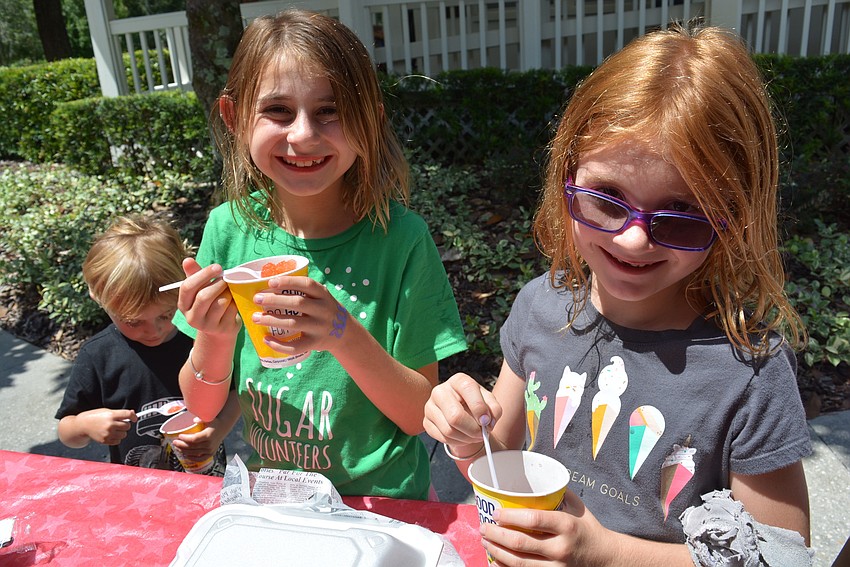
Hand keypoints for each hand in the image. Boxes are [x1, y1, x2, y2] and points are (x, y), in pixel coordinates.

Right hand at [77, 408, 133, 444]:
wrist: (82, 425)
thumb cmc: (94, 416)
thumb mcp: (106, 410)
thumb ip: (119, 413)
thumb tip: (132, 413)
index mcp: (111, 415)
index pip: (128, 415)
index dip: (133, 416)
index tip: (134, 418)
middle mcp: (110, 425)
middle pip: (127, 426)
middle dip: (125, 424)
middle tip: (119, 423)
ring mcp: (108, 434)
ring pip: (124, 434)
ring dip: (121, 432)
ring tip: (114, 429)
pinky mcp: (105, 441)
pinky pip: (118, 441)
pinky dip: (117, 438)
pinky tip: (111, 434)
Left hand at [171, 417, 220, 461]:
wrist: (223, 427)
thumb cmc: (214, 422)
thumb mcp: (209, 418)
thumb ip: (201, 419)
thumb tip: (194, 420)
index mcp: (208, 435)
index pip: (194, 439)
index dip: (185, 439)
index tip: (179, 436)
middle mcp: (209, 444)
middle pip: (192, 447)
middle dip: (181, 445)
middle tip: (175, 442)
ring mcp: (210, 450)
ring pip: (194, 453)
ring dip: (184, 451)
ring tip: (177, 448)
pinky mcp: (211, 453)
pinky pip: (200, 458)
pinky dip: (192, 458)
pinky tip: (186, 455)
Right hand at [177, 258, 240, 338]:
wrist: (220, 328)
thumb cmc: (209, 302)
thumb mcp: (200, 289)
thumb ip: (194, 274)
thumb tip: (187, 260)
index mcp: (183, 304)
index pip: (187, 287)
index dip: (203, 275)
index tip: (218, 267)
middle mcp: (192, 317)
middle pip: (204, 297)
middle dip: (218, 284)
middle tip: (227, 277)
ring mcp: (208, 326)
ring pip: (220, 303)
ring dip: (229, 292)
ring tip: (232, 287)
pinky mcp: (223, 329)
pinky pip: (232, 310)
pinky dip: (236, 301)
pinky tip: (236, 298)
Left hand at [251, 275, 351, 354]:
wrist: (345, 333)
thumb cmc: (324, 310)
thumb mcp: (321, 297)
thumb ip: (304, 292)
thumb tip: (269, 286)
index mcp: (323, 295)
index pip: (307, 284)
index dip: (288, 282)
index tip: (271, 282)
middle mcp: (323, 310)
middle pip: (297, 303)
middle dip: (274, 300)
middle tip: (257, 299)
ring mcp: (320, 327)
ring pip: (293, 323)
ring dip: (272, 320)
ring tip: (255, 318)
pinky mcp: (315, 343)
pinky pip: (296, 346)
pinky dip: (279, 344)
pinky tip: (266, 339)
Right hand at [423, 373, 501, 455]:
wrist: (463, 414)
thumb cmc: (476, 406)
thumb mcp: (489, 403)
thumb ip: (494, 409)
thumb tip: (487, 421)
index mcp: (458, 380)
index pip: (467, 389)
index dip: (479, 407)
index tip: (487, 421)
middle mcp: (440, 391)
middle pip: (455, 416)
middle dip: (472, 430)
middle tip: (482, 434)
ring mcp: (430, 406)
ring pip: (448, 430)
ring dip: (466, 438)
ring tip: (474, 436)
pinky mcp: (426, 422)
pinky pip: (442, 438)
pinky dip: (456, 442)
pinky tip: (463, 437)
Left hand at [480, 490, 614, 565]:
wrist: (608, 559)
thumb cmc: (590, 529)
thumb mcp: (578, 507)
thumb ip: (558, 493)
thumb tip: (536, 476)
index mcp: (566, 525)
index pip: (533, 520)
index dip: (510, 517)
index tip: (495, 513)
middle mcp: (561, 548)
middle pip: (520, 543)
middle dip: (496, 535)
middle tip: (484, 527)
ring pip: (519, 563)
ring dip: (497, 552)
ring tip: (486, 542)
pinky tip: (496, 560)